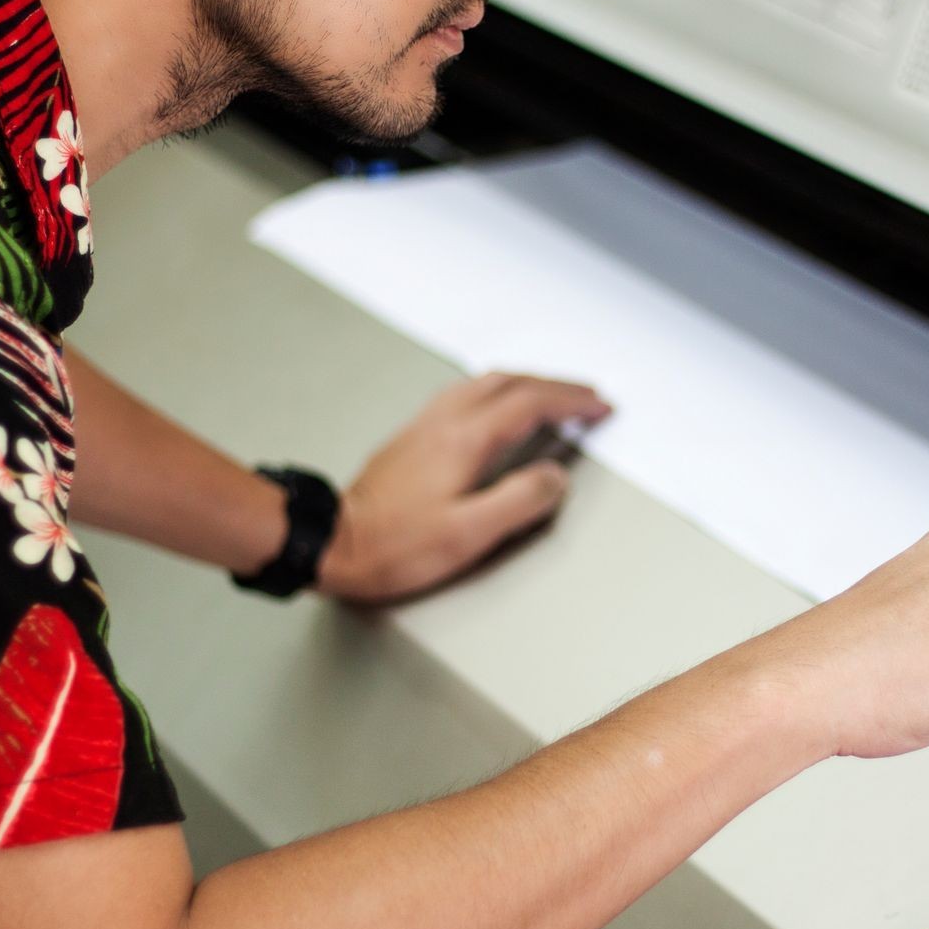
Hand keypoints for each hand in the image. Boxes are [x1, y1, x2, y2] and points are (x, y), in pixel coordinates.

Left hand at [316, 372, 611, 602]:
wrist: (330, 542)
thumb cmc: (393, 546)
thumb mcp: (468, 535)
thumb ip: (519, 501)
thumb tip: (555, 478)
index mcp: (465, 440)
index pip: (531, 404)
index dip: (572, 401)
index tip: (599, 406)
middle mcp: (444, 422)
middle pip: (510, 382)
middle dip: (555, 385)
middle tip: (586, 396)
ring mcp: (425, 426)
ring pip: (485, 383)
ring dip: (526, 383)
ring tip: (551, 396)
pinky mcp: (412, 438)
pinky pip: (464, 395)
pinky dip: (496, 392)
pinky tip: (496, 409)